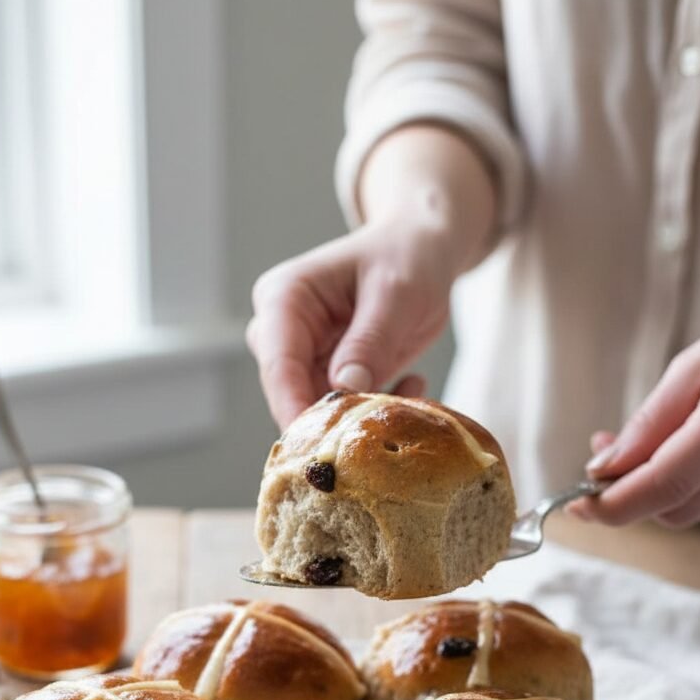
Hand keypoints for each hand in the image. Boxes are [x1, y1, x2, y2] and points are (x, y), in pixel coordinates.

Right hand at [247, 216, 454, 427]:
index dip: (297, 410)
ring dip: (358, 417)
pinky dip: (373, 409)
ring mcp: (300, 356)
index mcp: (284, 299)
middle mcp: (280, 330)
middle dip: (331, 419)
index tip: (322, 450)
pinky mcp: (323, 375)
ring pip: (314, 410)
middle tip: (381, 427)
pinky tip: (411, 387)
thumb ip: (370, 341)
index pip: (279, 366)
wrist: (421, 249)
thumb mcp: (397, 294)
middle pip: (289, 395)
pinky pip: (338, 411)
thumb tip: (344, 390)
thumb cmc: (407, 257)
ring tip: (407, 399)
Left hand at [569, 336, 699, 526]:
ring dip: (655, 488)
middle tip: (602, 448)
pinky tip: (674, 449)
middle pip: (674, 510)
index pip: (662, 487)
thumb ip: (653, 421)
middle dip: (630, 491)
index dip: (612, 504)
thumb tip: (603, 468)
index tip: (576, 502)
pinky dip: (684, 482)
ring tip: (635, 445)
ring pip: (693, 508)